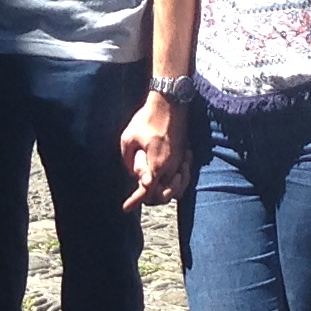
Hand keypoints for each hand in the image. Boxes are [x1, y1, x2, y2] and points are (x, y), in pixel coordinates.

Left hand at [120, 88, 188, 210]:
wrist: (170, 102)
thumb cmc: (147, 118)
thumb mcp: (128, 138)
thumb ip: (129, 160)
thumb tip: (134, 173)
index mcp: (158, 164)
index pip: (147, 191)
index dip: (135, 201)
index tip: (126, 208)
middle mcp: (172, 166)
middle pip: (163, 195)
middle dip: (150, 198)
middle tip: (137, 194)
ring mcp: (181, 161)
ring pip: (176, 189)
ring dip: (165, 191)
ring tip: (151, 185)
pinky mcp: (185, 155)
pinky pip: (182, 177)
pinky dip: (175, 182)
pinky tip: (166, 175)